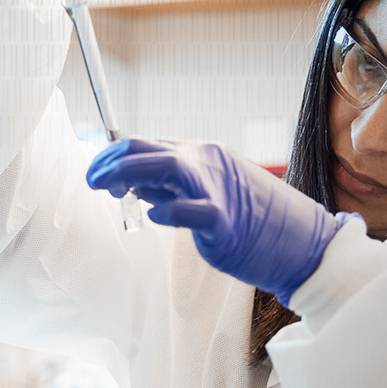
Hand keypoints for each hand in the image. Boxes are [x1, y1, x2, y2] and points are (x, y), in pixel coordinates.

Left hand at [87, 138, 349, 305]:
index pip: (149, 145)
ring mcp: (219, 190)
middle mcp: (207, 164)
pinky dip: (171, 210)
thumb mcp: (201, 195)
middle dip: (114, 161)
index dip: (116, 156)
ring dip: (130, 173)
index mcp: (201, 156)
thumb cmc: (247, 222)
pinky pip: (195, 211)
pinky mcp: (227, 222)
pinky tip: (154, 216)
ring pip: (170, 167)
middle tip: (90, 181)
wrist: (296, 242)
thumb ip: (168, 188)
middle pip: (152, 150)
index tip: (96, 174)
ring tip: (107, 189)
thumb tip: (131, 184)